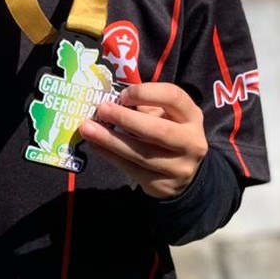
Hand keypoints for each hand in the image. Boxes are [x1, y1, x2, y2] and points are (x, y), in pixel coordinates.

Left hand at [79, 83, 207, 199]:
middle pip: (159, 131)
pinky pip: (132, 169)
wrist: (182, 171)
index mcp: (192, 116)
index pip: (174, 97)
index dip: (146, 93)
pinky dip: (110, 155)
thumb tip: (111, 100)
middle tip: (102, 109)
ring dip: (111, 140)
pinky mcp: (163, 185)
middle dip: (127, 119)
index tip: (122, 95)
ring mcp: (180, 167)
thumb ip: (145, 105)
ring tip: (87, 128)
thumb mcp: (165, 114)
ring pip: (142, 153)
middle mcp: (192, 142)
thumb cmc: (168, 130)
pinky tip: (94, 144)